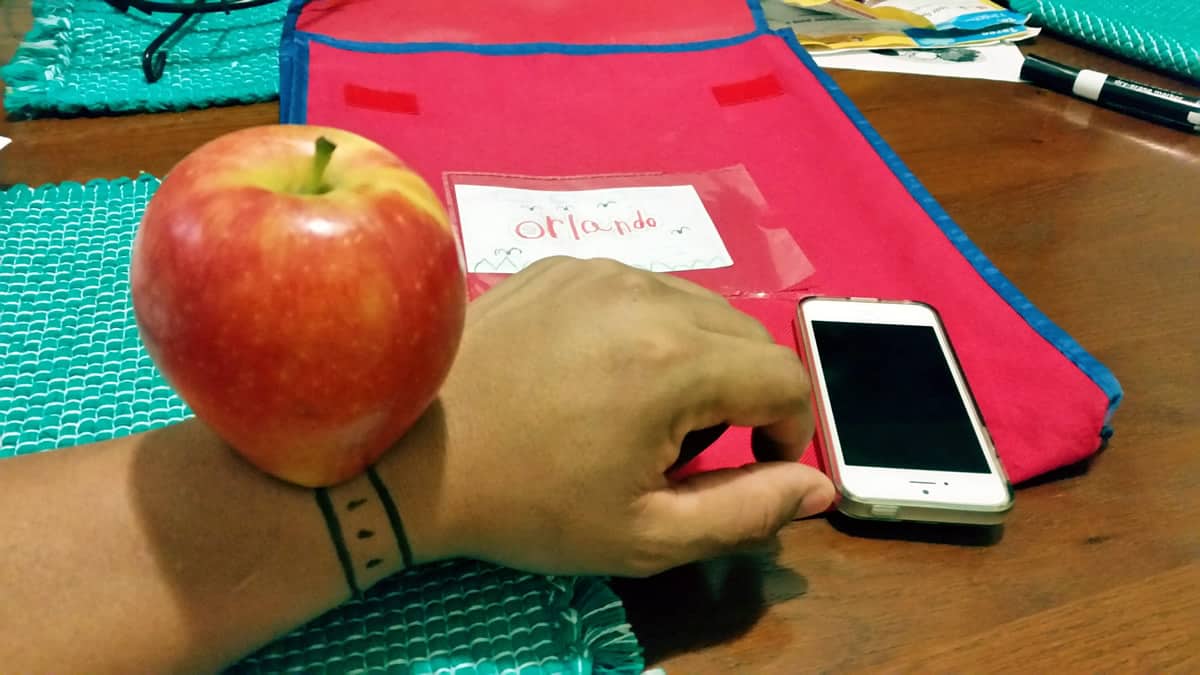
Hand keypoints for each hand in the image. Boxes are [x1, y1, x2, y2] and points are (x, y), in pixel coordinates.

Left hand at [388, 257, 833, 576]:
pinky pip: (639, 289)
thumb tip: (819, 487)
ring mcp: (599, 268)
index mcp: (677, 359)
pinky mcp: (559, 263)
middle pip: (746, 337)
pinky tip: (594, 373)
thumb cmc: (527, 503)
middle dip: (741, 397)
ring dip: (696, 360)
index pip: (787, 376)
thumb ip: (749, 511)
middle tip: (682, 452)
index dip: (790, 431)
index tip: (754, 467)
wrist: (407, 456)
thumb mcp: (647, 534)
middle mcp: (648, 292)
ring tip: (635, 413)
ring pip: (696, 307)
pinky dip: (646, 329)